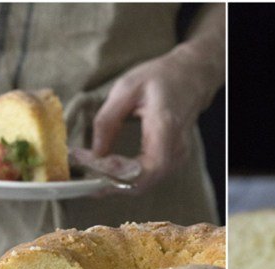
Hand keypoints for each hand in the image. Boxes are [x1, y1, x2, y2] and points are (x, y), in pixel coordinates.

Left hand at [92, 41, 222, 193]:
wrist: (190, 77)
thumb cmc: (160, 78)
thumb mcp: (126, 88)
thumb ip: (108, 120)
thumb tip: (95, 153)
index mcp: (166, 127)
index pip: (145, 167)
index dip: (115, 172)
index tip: (88, 159)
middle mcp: (176, 149)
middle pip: (143, 182)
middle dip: (110, 184)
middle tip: (83, 176)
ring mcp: (177, 158)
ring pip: (143, 185)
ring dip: (115, 184)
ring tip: (90, 173)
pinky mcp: (172, 161)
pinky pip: (147, 178)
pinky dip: (124, 179)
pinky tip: (107, 170)